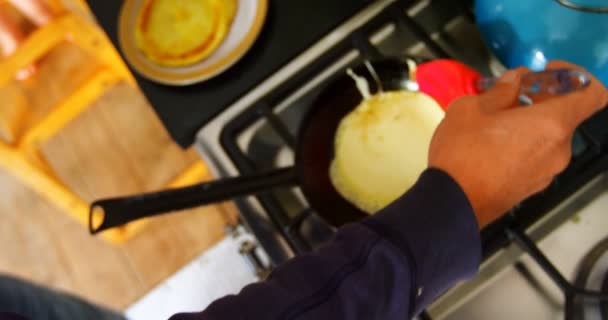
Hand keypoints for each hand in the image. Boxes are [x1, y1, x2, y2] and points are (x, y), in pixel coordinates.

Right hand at [428, 61, 607, 227]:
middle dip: (539, 99)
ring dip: (527, 123)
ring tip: (492, 122)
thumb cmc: (462, 155)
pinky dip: (521, 143)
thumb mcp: (471, 108)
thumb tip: (512, 83)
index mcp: (551, 124)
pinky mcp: (531, 186)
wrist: (451, 203)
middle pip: (564, 115)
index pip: (592, 94)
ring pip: (547, 137)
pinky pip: (535, 156)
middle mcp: (558, 149)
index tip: (549, 73)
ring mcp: (546, 171)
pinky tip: (490, 144)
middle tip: (508, 95)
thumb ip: (499, 91)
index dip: (576, 76)